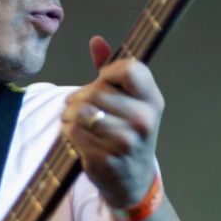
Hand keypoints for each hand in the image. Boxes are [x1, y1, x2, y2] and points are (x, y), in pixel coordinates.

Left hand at [61, 36, 162, 208]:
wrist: (133, 180)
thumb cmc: (128, 133)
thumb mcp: (129, 101)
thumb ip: (111, 69)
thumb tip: (96, 40)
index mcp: (153, 101)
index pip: (130, 69)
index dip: (110, 71)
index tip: (104, 81)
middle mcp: (144, 121)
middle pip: (98, 90)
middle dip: (82, 96)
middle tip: (80, 104)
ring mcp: (126, 142)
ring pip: (82, 111)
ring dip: (70, 113)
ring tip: (75, 119)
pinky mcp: (106, 159)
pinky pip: (73, 132)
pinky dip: (68, 130)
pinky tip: (75, 134)